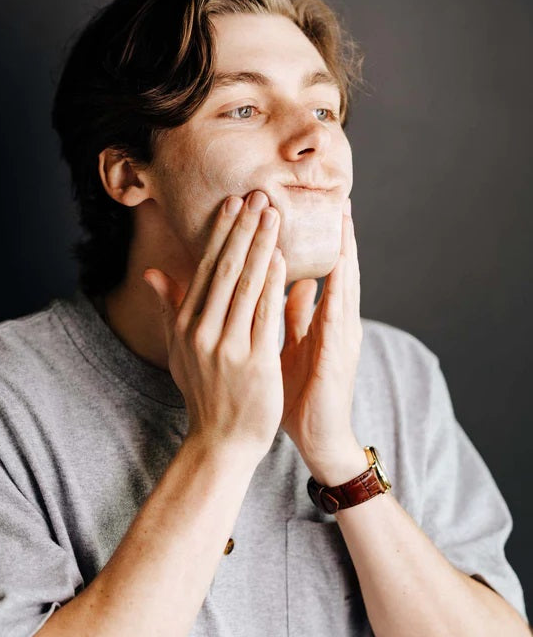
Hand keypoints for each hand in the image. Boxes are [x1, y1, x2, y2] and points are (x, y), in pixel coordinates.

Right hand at [143, 191, 285, 462]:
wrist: (222, 440)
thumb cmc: (204, 394)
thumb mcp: (179, 351)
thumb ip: (167, 309)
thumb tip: (150, 273)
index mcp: (186, 326)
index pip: (205, 270)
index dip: (221, 234)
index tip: (233, 204)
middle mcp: (202, 331)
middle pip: (226, 269)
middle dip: (243, 229)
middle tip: (258, 195)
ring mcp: (227, 346)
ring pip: (246, 285)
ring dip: (261, 245)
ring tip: (274, 215)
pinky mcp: (254, 361)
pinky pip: (265, 313)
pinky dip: (273, 282)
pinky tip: (283, 257)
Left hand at [279, 198, 364, 481]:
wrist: (318, 439)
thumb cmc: (301, 394)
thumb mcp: (290, 346)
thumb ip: (292, 314)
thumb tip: (290, 282)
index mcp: (325, 321)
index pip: (326, 272)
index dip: (322, 241)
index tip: (315, 209)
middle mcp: (339, 325)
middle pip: (342, 271)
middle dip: (340, 236)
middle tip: (338, 197)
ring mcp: (343, 339)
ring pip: (346, 286)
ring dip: (345, 252)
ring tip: (344, 219)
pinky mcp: (338, 356)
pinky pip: (336, 317)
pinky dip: (335, 291)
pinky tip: (331, 269)